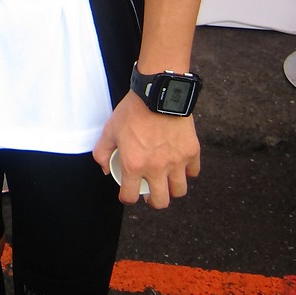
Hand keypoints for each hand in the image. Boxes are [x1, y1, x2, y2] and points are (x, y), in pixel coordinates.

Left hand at [93, 91, 199, 208]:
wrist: (158, 92)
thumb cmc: (133, 110)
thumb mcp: (109, 129)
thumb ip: (102, 152)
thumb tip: (106, 169)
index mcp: (134, 165)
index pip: (130, 196)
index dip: (127, 198)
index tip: (128, 194)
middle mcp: (156, 168)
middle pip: (160, 201)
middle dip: (154, 200)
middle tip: (151, 193)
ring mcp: (176, 161)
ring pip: (179, 190)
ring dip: (172, 189)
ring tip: (167, 180)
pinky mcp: (191, 152)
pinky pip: (193, 171)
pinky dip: (187, 171)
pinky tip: (180, 164)